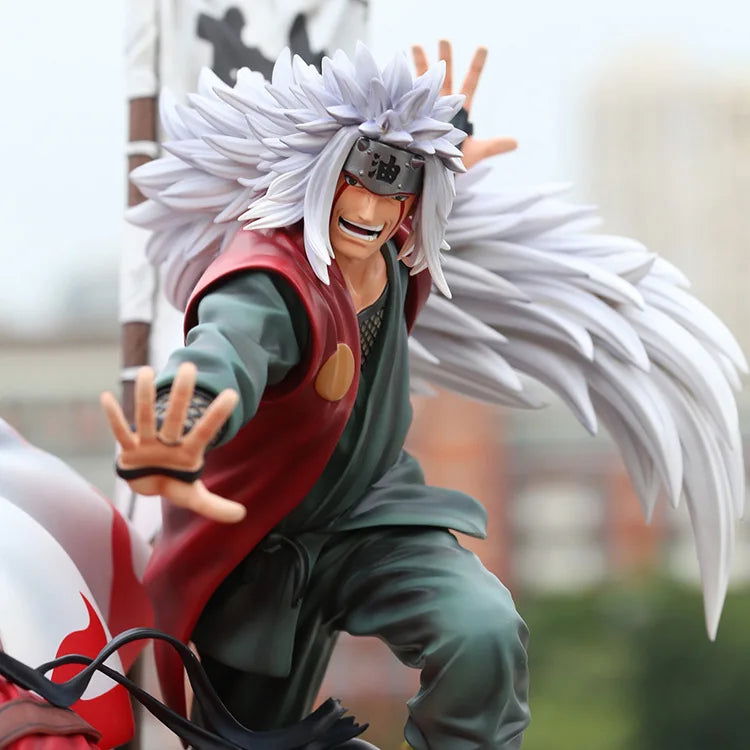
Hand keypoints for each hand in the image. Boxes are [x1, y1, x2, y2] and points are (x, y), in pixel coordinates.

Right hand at [100, 363, 244, 522]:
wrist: (149, 484)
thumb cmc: (174, 483)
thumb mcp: (195, 497)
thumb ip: (216, 506)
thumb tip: (242, 515)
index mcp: (188, 453)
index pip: (205, 432)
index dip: (217, 416)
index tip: (231, 394)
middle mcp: (169, 443)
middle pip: (176, 417)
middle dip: (182, 395)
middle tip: (189, 367)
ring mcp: (148, 443)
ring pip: (146, 417)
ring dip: (144, 396)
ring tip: (145, 371)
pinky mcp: (128, 449)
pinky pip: (120, 432)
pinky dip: (113, 417)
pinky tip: (106, 397)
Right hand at [412, 40, 516, 169]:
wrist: (435, 177)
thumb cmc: (456, 163)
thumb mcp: (477, 152)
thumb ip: (495, 145)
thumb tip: (517, 143)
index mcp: (459, 109)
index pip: (470, 83)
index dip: (476, 65)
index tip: (483, 47)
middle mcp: (442, 106)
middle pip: (445, 77)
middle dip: (445, 58)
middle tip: (444, 39)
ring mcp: (426, 110)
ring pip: (423, 82)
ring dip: (419, 64)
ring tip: (414, 46)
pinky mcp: (412, 119)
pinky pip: (406, 99)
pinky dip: (402, 86)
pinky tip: (397, 74)